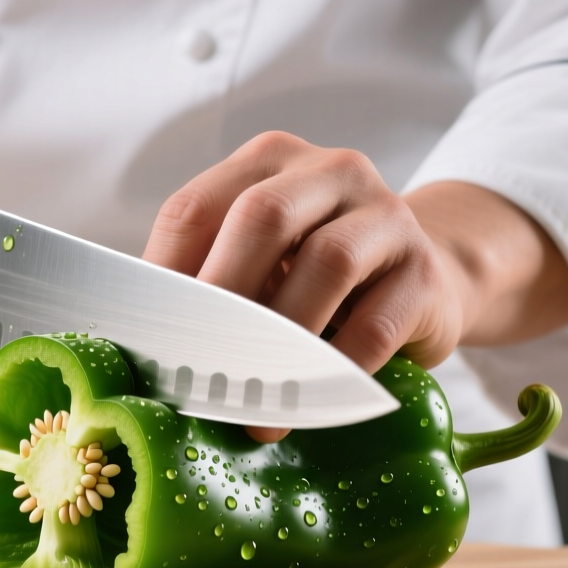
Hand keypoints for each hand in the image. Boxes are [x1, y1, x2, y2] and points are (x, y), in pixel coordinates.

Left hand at [143, 131, 567, 439]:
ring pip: (327, 262)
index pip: (195, 207)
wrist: (427, 279)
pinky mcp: (425, 272)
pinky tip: (311, 402)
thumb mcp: (260, 261)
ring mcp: (386, 215)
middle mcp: (329, 171)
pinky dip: (337, 368)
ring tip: (255, 405)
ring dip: (282, 340)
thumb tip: (140, 348)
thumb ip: (210, 281)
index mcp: (267, 162)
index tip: (148, 343)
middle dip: (221, 299)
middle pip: (261, 217)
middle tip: (196, 369)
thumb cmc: (315, 278)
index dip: (164, 278)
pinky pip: (377, 323)